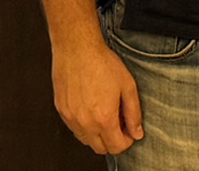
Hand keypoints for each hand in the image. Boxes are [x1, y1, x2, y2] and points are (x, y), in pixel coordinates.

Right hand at [51, 39, 142, 154]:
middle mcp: (84, 122)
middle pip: (100, 148)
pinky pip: (74, 129)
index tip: (131, 132)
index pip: (116, 147)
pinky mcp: (62, 111)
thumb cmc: (102, 64)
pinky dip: (85, 126)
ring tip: (106, 114)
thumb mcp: (128, 87)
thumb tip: (137, 132)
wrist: (77, 50)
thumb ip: (134, 113)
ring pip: (86, 140)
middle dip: (114, 141)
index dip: (127, 141)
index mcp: (103, 118)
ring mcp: (70, 118)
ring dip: (98, 134)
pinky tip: (93, 110)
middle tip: (120, 124)